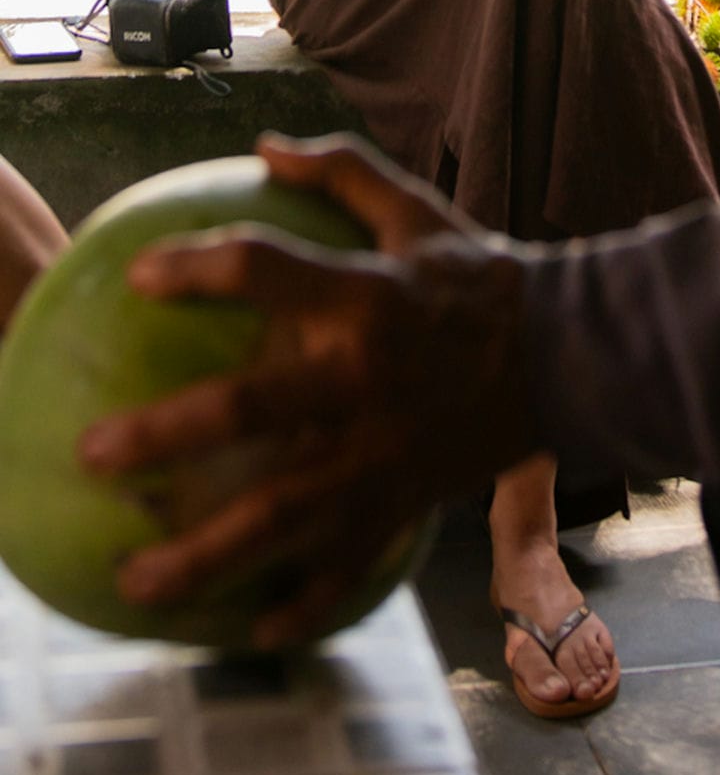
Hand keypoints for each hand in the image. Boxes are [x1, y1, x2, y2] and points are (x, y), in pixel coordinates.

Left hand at [77, 135, 535, 648]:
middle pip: (251, 412)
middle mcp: (367, 381)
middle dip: (166, 435)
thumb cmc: (483, 279)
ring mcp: (383, 453)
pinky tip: (249, 629)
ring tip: (134, 582)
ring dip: (204, 556)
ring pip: (281, 515)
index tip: (140, 277)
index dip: (201, 268)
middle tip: (94, 453)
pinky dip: (299, 605)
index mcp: (368, 300)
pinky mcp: (404, 502)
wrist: (571, 358)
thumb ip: (342, 173)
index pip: (267, 272)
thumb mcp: (418, 213)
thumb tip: (265, 145)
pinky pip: (345, 565)